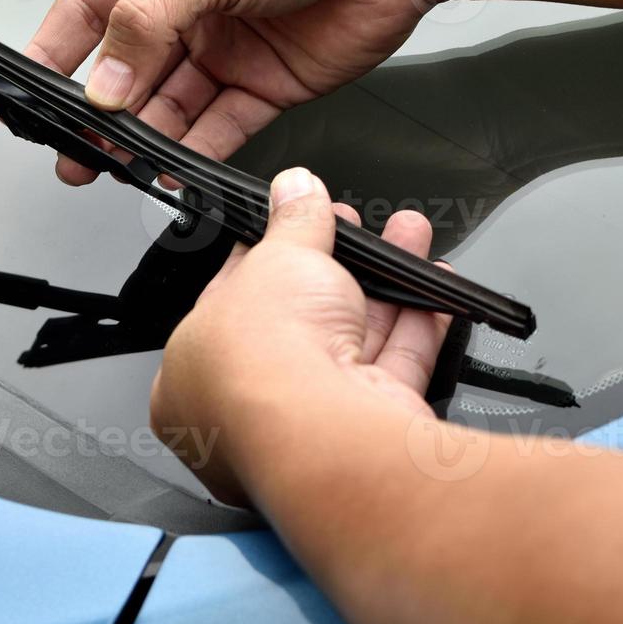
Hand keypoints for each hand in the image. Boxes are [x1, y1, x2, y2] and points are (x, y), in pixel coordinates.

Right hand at [26, 0, 434, 184]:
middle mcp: (190, 3)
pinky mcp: (265, 83)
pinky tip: (172, 168)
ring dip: (141, 138)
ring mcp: (226, 45)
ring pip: (169, 105)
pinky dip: (193, 152)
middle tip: (74, 148)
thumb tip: (105, 82)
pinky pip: (218, 126)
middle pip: (127, 68)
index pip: (90, 7)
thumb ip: (148, 21)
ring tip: (116, 165)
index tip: (30, 89)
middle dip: (98, 112)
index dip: (56, 50)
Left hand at [150, 168, 451, 506]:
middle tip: (354, 227)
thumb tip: (294, 188)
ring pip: (351, 341)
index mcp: (189, 376)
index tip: (296, 230)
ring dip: (385, 284)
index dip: (264, 261)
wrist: (324, 435)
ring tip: (406, 234)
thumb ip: (292, 221)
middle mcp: (246, 408)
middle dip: (337, 265)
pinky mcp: (364, 432)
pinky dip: (417, 326)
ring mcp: (308, 424)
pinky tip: (433, 288)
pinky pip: (392, 369)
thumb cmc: (263, 363)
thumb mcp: (274, 260)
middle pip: (298, 323)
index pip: (227, 306)